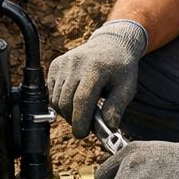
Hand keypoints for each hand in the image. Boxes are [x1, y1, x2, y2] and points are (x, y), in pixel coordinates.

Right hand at [48, 19, 147, 137]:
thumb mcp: (127, 88)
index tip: (82, 133)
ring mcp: (64, 63)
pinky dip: (60, 102)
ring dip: (66, 112)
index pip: (81, 100)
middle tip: (86, 124)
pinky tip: (74, 99)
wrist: (111, 44)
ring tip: (82, 111)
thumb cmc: (120, 69)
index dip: (80, 121)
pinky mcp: (56, 64)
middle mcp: (77, 63)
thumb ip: (116, 108)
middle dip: (74, 119)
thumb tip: (108, 128)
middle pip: (66, 102)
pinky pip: (51, 92)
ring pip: (56, 99)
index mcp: (96, 68)